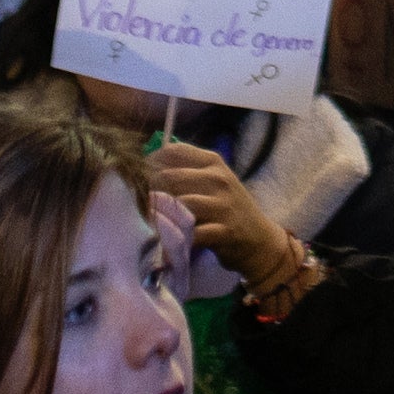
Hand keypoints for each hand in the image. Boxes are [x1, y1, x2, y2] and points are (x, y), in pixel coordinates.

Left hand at [144, 142, 292, 291]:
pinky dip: (174, 238)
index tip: (135, 177)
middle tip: (134, 204)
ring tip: (145, 223)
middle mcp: (218, 179)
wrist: (259, 240)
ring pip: (179, 204)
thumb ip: (185, 171)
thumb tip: (144, 165)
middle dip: (147, 191)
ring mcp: (222, 205)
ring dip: (159, 215)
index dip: (148, 163)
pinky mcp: (223, 231)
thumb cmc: (227, 209)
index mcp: (213, 162)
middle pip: (170, 177)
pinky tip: (164, 242)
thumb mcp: (213, 182)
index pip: (172, 151)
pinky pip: (190, 232)